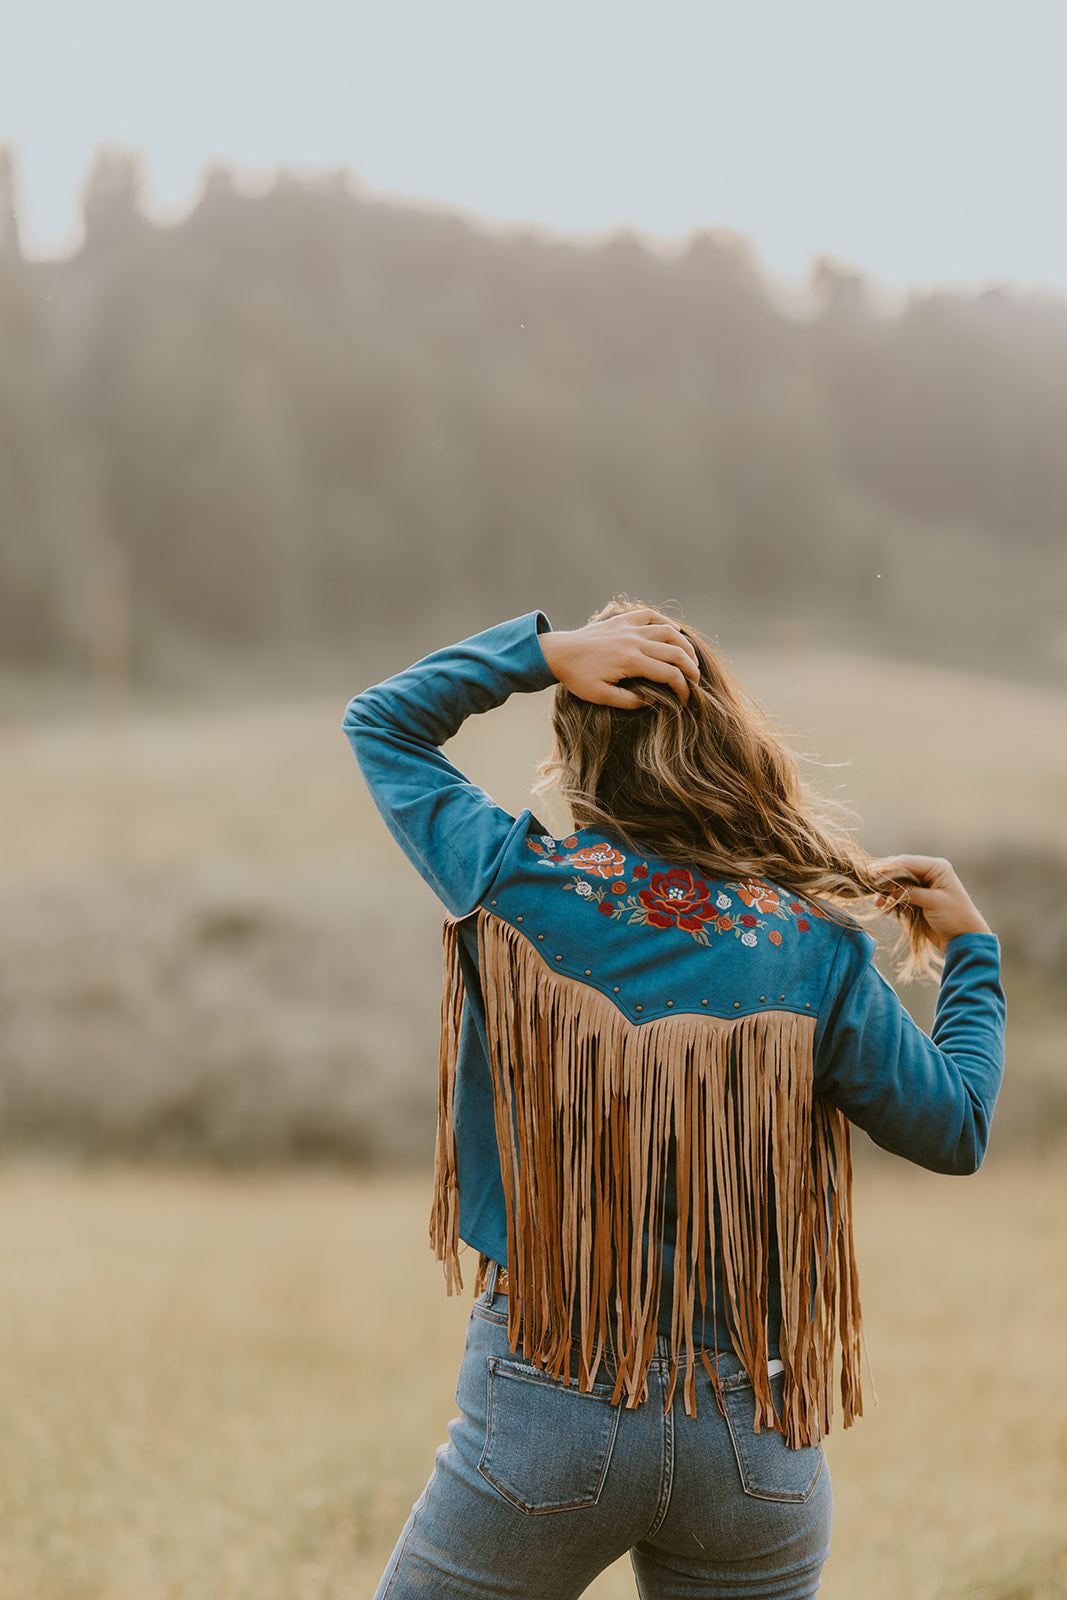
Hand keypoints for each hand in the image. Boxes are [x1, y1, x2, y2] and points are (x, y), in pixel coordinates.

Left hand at [540, 609, 700, 707]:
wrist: (559, 652)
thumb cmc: (577, 677)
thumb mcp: (600, 696)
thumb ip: (629, 700)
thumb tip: (652, 700)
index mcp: (631, 661)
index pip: (669, 674)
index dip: (683, 687)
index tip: (686, 698)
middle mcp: (634, 641)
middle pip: (676, 651)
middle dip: (691, 668)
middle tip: (696, 680)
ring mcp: (630, 627)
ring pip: (669, 631)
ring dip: (685, 646)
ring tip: (690, 659)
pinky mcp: (623, 619)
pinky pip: (652, 615)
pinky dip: (666, 622)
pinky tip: (675, 631)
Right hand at [872, 854, 991, 951]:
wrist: (964, 938)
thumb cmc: (955, 917)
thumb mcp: (933, 902)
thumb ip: (909, 892)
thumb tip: (886, 886)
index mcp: (937, 867)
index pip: (907, 862)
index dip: (888, 867)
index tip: (871, 875)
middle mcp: (929, 873)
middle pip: (899, 870)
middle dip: (885, 880)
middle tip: (871, 888)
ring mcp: (922, 886)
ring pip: (897, 883)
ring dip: (886, 892)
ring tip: (878, 903)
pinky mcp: (917, 898)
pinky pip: (898, 895)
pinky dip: (890, 900)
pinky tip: (884, 908)